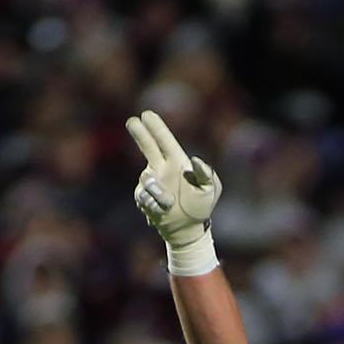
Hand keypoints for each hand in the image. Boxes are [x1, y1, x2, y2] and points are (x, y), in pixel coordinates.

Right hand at [125, 110, 221, 253]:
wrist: (189, 229)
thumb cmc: (202, 205)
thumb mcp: (211, 188)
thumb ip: (206, 173)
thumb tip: (195, 160)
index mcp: (177, 162)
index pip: (164, 141)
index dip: (156, 128)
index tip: (146, 115)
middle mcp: (161, 168)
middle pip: (147, 147)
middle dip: (139, 134)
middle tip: (132, 121)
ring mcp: (151, 183)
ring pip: (147, 179)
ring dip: (157, 191)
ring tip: (169, 203)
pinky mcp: (144, 198)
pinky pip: (144, 197)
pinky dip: (154, 204)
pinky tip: (163, 210)